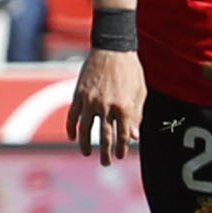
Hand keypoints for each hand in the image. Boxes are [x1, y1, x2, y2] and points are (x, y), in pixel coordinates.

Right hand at [67, 48, 146, 164]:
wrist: (113, 50)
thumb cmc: (131, 71)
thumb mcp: (140, 92)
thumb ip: (136, 115)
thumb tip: (134, 137)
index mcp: (124, 106)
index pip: (123, 134)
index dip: (122, 147)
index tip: (120, 156)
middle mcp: (106, 106)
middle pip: (105, 136)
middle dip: (106, 152)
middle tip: (106, 163)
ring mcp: (91, 101)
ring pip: (86, 129)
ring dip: (85, 144)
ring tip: (86, 153)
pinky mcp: (79, 95)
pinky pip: (73, 116)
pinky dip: (71, 128)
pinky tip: (73, 137)